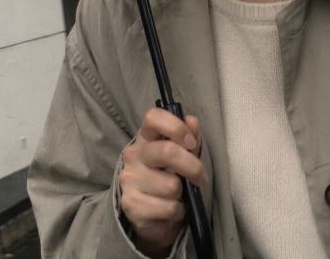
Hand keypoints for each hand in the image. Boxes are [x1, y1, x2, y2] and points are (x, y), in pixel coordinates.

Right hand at [119, 108, 206, 256]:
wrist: (150, 213)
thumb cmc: (169, 176)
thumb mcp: (183, 154)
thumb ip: (190, 137)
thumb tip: (192, 121)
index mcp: (146, 137)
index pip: (153, 117)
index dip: (176, 127)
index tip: (191, 144)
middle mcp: (133, 155)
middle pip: (167, 151)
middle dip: (192, 167)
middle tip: (200, 177)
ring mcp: (129, 180)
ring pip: (171, 186)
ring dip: (183, 194)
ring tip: (178, 196)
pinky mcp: (131, 205)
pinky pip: (168, 208)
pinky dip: (177, 211)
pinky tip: (170, 209)